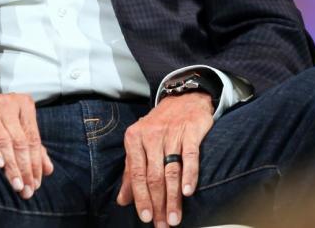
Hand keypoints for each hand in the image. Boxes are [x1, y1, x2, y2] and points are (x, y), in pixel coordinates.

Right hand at [0, 91, 52, 198]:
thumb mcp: (11, 128)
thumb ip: (30, 146)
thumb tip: (48, 170)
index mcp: (22, 104)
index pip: (33, 139)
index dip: (36, 163)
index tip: (36, 184)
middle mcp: (7, 104)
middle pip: (21, 142)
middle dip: (25, 169)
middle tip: (26, 190)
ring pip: (5, 141)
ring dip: (12, 166)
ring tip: (15, 185)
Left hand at [116, 92, 213, 226]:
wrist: (184, 98)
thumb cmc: (159, 126)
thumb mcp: (140, 144)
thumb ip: (132, 173)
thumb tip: (123, 201)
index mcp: (134, 138)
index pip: (137, 174)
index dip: (141, 198)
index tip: (146, 218)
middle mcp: (151, 135)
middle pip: (154, 176)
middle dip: (158, 204)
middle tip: (163, 225)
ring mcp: (172, 133)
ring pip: (171, 170)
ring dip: (173, 198)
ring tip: (175, 218)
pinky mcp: (191, 131)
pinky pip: (190, 156)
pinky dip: (189, 175)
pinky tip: (188, 192)